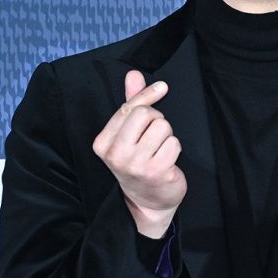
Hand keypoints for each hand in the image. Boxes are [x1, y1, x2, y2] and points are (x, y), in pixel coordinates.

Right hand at [92, 70, 186, 237]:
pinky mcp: (156, 172)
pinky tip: (167, 161)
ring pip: (163, 127)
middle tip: (154, 138)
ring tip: (159, 151)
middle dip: (157, 121)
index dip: (147, 96)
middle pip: (146, 114)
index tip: (162, 87)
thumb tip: (133, 74)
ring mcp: (135, 164)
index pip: (129, 107)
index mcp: (102, 143)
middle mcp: (116, 154)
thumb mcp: (128, 134)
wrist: (147, 203)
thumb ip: (130, 104)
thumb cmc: (138, 163)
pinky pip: (174, 143)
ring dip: (167, 136)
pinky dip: (175, 149)